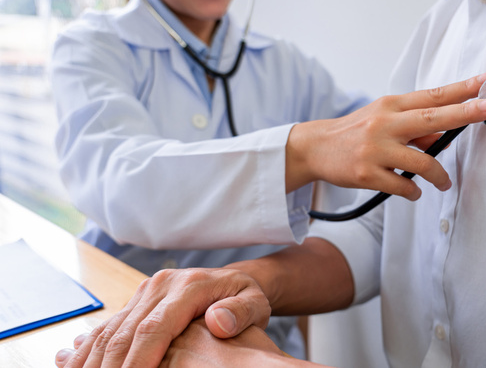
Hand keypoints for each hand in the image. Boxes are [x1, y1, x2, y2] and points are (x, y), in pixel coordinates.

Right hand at [55, 268, 270, 367]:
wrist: (234, 280)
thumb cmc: (247, 297)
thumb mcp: (255, 303)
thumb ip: (240, 312)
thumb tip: (219, 322)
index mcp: (189, 287)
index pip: (155, 327)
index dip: (139, 359)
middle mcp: (161, 286)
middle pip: (126, 331)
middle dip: (111, 366)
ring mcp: (145, 292)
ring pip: (111, 329)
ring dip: (94, 360)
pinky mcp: (137, 300)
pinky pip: (109, 326)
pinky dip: (91, 349)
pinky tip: (76, 366)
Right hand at [285, 72, 485, 198]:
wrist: (315, 148)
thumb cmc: (355, 132)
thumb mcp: (384, 119)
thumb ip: (415, 126)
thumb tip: (448, 134)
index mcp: (391, 105)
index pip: (433, 95)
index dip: (462, 88)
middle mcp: (385, 123)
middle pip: (432, 116)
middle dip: (465, 112)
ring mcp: (376, 149)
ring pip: (422, 162)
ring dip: (439, 176)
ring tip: (444, 183)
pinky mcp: (367, 173)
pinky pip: (403, 186)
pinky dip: (413, 191)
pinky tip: (414, 191)